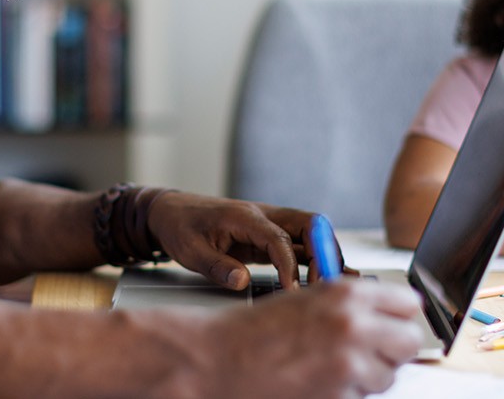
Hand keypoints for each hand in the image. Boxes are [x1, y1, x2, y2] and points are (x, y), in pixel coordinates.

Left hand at [146, 192, 332, 289]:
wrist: (171, 212)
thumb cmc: (180, 227)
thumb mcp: (190, 250)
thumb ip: (217, 266)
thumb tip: (242, 282)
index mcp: (244, 217)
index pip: (279, 238)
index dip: (290, 265)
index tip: (292, 290)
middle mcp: (263, 216)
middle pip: (310, 225)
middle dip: (324, 253)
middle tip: (323, 284)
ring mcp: (269, 225)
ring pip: (310, 233)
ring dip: (324, 256)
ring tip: (332, 284)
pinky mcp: (268, 237)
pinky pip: (299, 245)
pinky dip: (315, 260)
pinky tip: (328, 276)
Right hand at [189, 280, 425, 397]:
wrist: (221, 359)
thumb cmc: (257, 330)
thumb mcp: (309, 299)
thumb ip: (351, 305)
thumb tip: (388, 317)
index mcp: (346, 293)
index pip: (408, 303)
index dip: (401, 315)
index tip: (395, 323)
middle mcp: (353, 324)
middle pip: (409, 340)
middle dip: (394, 348)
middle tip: (372, 350)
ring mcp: (348, 362)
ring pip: (389, 374)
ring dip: (370, 374)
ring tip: (335, 366)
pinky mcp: (339, 394)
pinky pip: (364, 395)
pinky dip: (348, 392)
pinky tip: (321, 380)